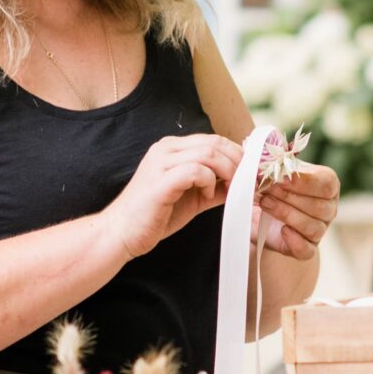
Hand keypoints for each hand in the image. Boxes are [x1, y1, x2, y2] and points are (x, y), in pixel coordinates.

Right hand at [99, 133, 242, 261]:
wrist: (121, 233)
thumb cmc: (154, 216)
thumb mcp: (192, 198)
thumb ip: (214, 188)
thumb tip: (242, 186)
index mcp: (172, 149)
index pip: (214, 140)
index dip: (237, 155)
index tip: (252, 174)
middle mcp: (166, 149)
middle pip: (215, 143)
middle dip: (238, 162)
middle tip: (248, 183)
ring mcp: (161, 163)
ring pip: (209, 153)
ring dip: (228, 172)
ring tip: (230, 190)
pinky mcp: (160, 180)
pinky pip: (195, 170)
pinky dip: (209, 182)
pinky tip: (208, 195)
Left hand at [254, 162, 339, 261]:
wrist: (257, 210)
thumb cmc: (269, 184)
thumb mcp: (270, 168)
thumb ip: (272, 162)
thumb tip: (267, 161)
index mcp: (326, 184)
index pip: (327, 184)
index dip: (304, 182)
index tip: (281, 178)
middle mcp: (328, 208)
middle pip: (319, 207)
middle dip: (289, 198)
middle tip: (266, 190)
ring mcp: (319, 230)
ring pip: (313, 228)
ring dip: (286, 215)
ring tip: (265, 203)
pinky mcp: (306, 248)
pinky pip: (307, 250)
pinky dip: (295, 241)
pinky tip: (282, 230)